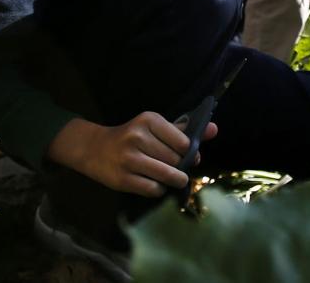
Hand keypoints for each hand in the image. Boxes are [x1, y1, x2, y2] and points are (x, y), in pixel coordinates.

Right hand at [47, 112, 217, 197]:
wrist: (95, 149)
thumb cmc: (133, 137)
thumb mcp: (156, 128)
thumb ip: (185, 129)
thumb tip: (214, 129)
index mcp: (149, 120)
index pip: (184, 142)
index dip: (189, 152)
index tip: (188, 155)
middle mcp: (137, 137)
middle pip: (175, 160)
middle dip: (181, 167)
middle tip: (179, 168)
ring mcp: (128, 159)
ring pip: (166, 175)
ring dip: (174, 180)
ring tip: (174, 178)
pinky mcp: (122, 179)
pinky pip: (153, 189)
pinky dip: (159, 189)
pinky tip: (155, 183)